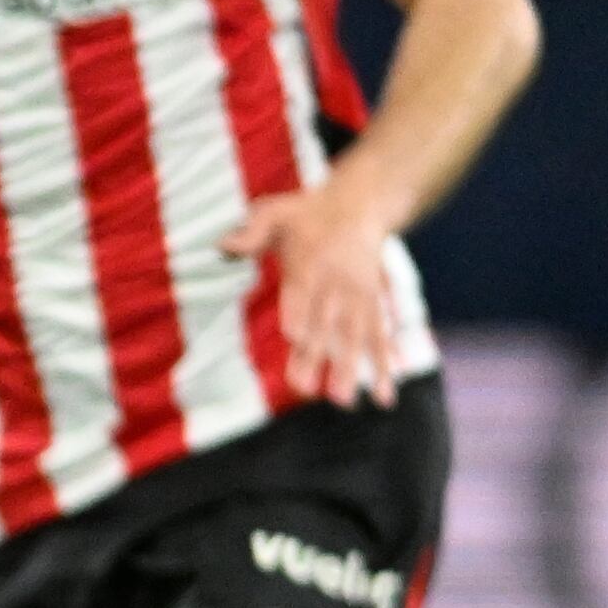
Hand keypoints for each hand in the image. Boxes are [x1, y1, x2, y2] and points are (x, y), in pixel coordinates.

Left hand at [222, 182, 401, 406]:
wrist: (361, 204)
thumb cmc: (305, 214)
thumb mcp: (275, 212)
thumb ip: (251, 231)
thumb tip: (222, 245)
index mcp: (310, 262)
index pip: (302, 291)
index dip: (299, 312)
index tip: (294, 337)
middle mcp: (338, 284)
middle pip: (327, 324)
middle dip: (317, 358)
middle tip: (307, 391)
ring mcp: (359, 297)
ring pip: (355, 337)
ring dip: (351, 370)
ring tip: (344, 403)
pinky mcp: (374, 306)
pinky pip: (380, 338)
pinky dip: (384, 365)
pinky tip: (384, 395)